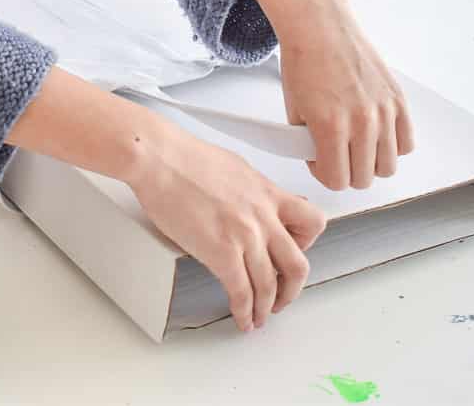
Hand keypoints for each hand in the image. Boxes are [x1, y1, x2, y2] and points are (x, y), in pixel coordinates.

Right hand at [127, 118, 326, 331]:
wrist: (160, 159)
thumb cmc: (185, 158)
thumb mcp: (236, 167)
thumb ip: (251, 190)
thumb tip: (252, 201)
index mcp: (269, 193)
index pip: (312, 223)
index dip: (307, 245)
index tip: (296, 253)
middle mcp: (263, 216)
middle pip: (297, 265)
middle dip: (292, 289)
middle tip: (283, 297)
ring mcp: (245, 235)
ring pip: (270, 285)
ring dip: (267, 308)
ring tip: (259, 316)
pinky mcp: (222, 252)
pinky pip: (242, 292)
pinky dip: (244, 311)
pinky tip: (241, 316)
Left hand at [248, 0, 415, 190]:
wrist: (320, 27)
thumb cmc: (303, 62)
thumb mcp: (294, 111)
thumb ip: (309, 143)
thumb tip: (324, 163)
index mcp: (330, 126)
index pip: (337, 180)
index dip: (324, 173)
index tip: (319, 159)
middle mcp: (361, 122)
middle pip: (364, 179)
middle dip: (346, 170)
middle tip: (336, 151)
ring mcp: (383, 111)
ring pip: (388, 166)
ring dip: (370, 162)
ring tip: (356, 143)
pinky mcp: (398, 100)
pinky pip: (406, 144)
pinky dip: (392, 145)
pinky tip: (375, 132)